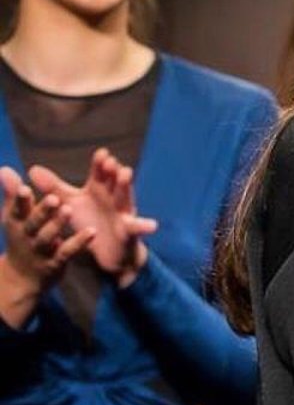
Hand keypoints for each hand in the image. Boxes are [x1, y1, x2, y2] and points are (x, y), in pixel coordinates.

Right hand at [1, 164, 97, 295]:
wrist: (22, 278)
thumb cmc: (21, 239)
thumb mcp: (15, 219)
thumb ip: (13, 195)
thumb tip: (4, 169)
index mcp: (16, 224)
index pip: (16, 210)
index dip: (19, 200)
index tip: (24, 188)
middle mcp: (27, 237)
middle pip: (33, 223)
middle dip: (42, 211)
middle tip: (54, 198)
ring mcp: (41, 251)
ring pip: (49, 237)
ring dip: (58, 224)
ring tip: (69, 209)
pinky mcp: (56, 262)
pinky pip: (68, 251)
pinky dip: (79, 242)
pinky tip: (92, 232)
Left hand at [29, 152, 158, 286]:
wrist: (107, 250)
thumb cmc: (91, 220)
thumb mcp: (71, 203)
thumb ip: (54, 187)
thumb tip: (32, 169)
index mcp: (99, 190)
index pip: (100, 174)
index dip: (101, 164)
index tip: (101, 153)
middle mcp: (113, 198)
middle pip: (115, 182)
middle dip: (114, 172)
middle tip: (112, 163)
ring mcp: (123, 213)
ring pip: (127, 199)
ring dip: (126, 187)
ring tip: (127, 176)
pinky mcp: (129, 232)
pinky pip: (136, 228)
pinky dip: (144, 226)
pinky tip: (151, 225)